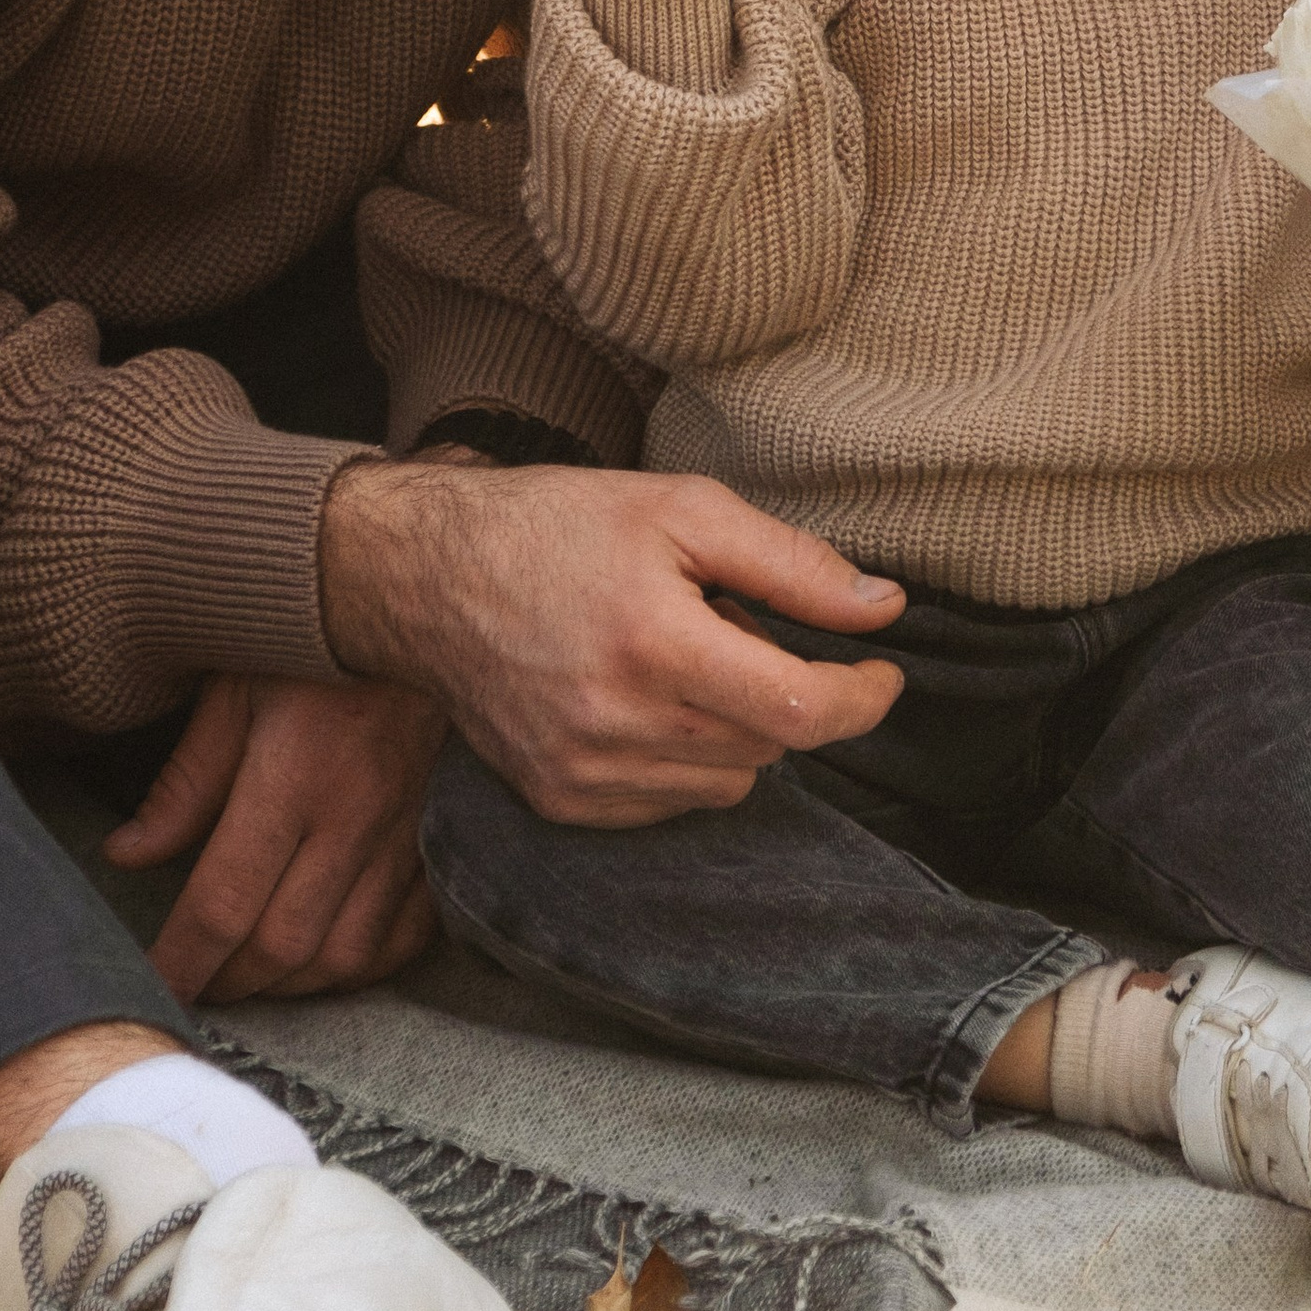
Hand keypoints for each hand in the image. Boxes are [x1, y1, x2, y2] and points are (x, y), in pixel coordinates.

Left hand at [104, 671, 444, 1001]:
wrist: (430, 603)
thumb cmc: (316, 640)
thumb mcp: (234, 685)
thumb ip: (186, 779)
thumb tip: (127, 855)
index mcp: (294, 773)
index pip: (225, 900)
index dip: (182, 960)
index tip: (154, 983)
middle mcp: (355, 814)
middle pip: (285, 944)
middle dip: (230, 982)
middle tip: (196, 984)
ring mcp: (407, 831)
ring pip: (348, 953)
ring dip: (294, 987)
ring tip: (252, 976)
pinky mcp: (440, 834)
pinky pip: (406, 933)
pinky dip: (363, 964)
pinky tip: (326, 957)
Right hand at [317, 456, 907, 825]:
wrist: (428, 575)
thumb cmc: (558, 526)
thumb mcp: (682, 507)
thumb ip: (792, 564)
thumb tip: (882, 608)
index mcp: (652, 642)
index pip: (801, 711)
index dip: (862, 697)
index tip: (881, 670)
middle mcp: (616, 724)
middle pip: (769, 745)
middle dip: (784, 690)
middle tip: (737, 625)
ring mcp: (583, 775)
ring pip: (727, 781)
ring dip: (737, 728)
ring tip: (682, 657)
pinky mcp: (561, 802)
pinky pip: (671, 803)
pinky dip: (685, 759)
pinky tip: (647, 699)